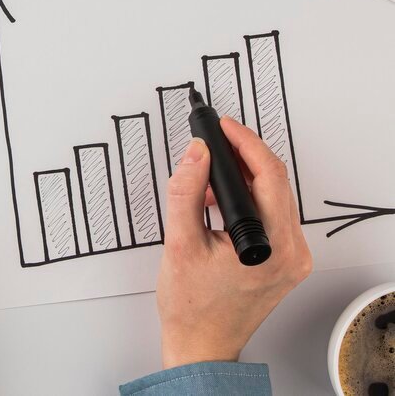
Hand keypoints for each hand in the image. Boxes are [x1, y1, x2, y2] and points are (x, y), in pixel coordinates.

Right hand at [157, 116, 311, 368]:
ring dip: (245, 179)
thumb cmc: (192, 307)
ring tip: (209, 178)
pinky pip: (272, 215)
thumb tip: (195, 154)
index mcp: (274, 248)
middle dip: (244, 157)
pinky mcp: (285, 260)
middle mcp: (293, 253)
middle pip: (276, 183)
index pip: (269, 176)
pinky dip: (248, 200)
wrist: (200, 343)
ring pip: (274, 197)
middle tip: (216, 141)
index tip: (224, 127)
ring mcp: (292, 258)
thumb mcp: (179, 243)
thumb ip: (185, 192)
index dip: (245, 143)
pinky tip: (222, 201)